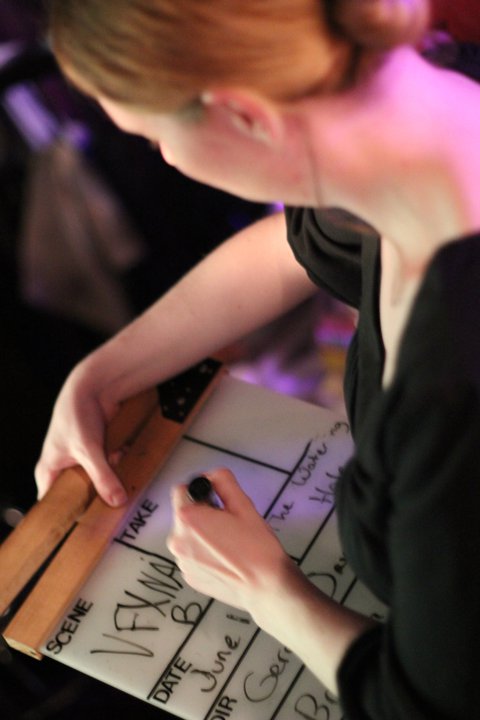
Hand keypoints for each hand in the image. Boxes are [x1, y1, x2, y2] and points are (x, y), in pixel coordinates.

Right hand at [35, 360, 127, 506]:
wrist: (94, 387)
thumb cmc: (75, 414)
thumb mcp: (88, 449)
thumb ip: (102, 476)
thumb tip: (116, 500)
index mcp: (49, 473)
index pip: (54, 506)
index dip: (70, 517)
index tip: (89, 526)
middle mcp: (65, 470)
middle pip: (82, 496)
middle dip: (98, 496)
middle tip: (113, 502)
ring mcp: (84, 462)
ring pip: (100, 482)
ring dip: (112, 478)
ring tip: (118, 467)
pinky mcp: (100, 454)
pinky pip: (111, 468)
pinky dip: (119, 465)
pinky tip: (123, 454)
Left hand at [167, 468, 292, 618]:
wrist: (265, 586)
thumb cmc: (256, 543)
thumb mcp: (243, 504)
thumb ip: (223, 482)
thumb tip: (211, 476)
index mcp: (187, 518)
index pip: (181, 490)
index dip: (201, 491)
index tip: (218, 501)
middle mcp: (176, 540)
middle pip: (185, 514)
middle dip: (202, 514)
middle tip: (229, 524)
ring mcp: (181, 562)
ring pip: (188, 536)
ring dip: (202, 535)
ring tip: (228, 544)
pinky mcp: (189, 578)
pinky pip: (192, 555)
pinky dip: (204, 554)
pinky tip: (225, 560)